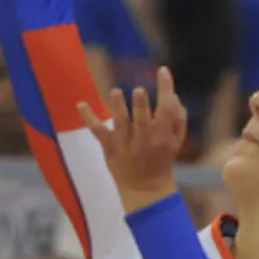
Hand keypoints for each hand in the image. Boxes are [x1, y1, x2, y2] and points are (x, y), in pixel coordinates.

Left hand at [76, 66, 188, 210]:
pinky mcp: (109, 147)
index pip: (167, 109)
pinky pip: (98, 131)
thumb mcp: (177, 140)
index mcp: (163, 134)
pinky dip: (88, 118)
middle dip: (140, 105)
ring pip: (121, 123)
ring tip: (115, 92)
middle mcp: (145, 137)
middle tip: (138, 91)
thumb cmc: (162, 158)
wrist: (146, 188)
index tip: (162, 70)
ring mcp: (125, 143)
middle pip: (142, 118)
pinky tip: (81, 104)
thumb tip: (172, 95)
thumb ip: (178, 118)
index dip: (166, 89)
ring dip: (118, 107)